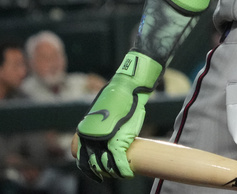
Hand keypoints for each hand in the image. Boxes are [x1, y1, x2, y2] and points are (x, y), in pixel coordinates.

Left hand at [76, 51, 162, 180]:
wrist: (127, 89)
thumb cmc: (118, 101)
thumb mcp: (105, 116)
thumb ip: (102, 128)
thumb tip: (107, 136)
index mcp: (84, 134)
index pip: (82, 159)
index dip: (89, 170)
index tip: (98, 174)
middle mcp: (90, 140)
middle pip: (93, 165)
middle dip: (102, 172)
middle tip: (112, 173)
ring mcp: (103, 143)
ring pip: (106, 167)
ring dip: (114, 173)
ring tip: (122, 172)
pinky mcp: (117, 144)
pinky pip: (119, 164)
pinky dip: (124, 171)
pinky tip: (128, 174)